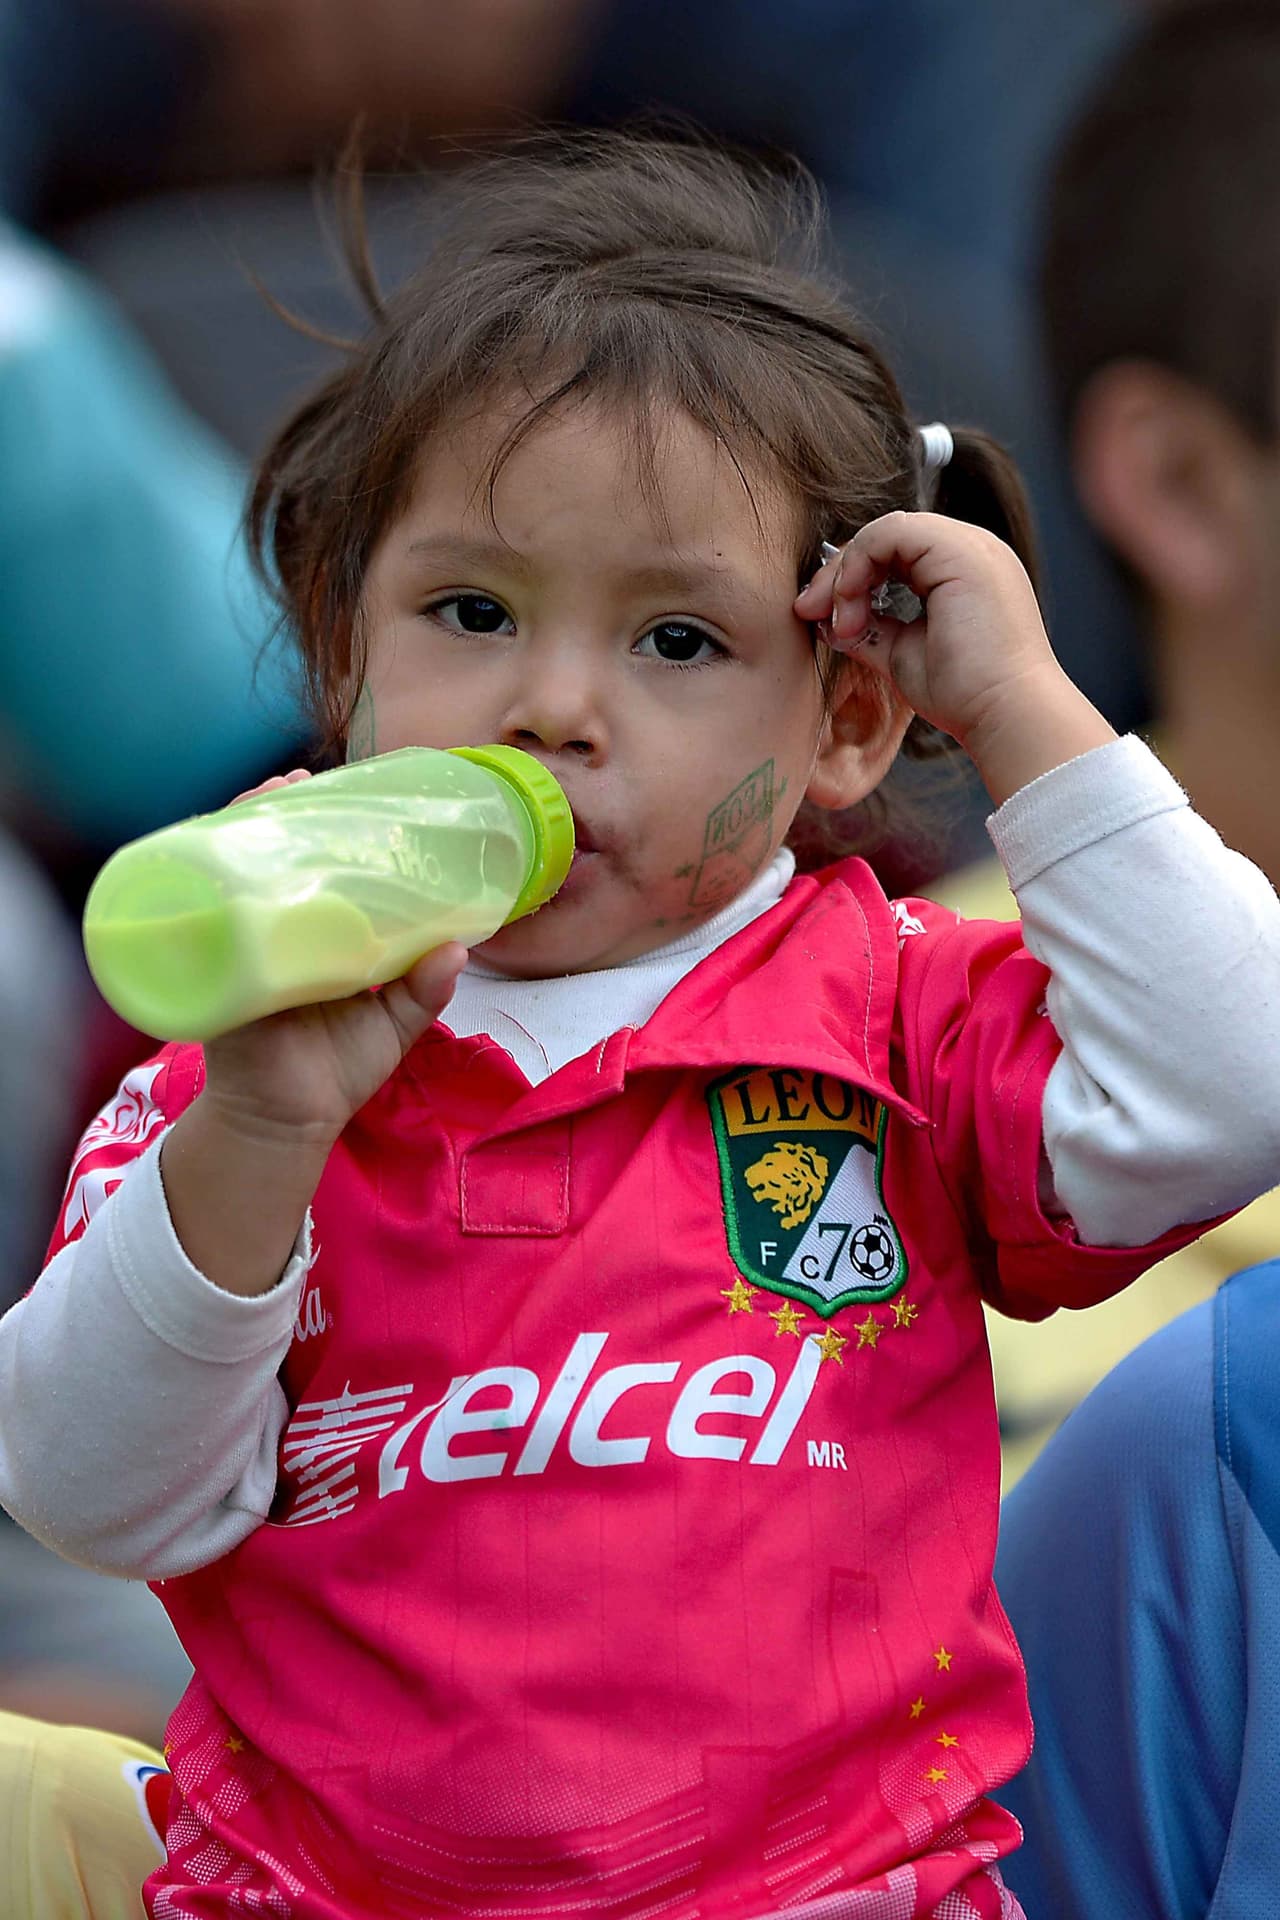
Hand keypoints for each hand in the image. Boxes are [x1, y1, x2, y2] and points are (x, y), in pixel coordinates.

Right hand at [160, 768, 467, 1296]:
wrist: (286, 1127)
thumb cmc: (332, 1073)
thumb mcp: (392, 1023)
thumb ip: (425, 988)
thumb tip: (460, 948)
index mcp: (310, 937)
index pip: (306, 868)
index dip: (314, 827)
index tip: (331, 789)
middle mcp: (269, 933)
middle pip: (261, 858)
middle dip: (271, 812)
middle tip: (296, 781)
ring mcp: (237, 948)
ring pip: (228, 873)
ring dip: (239, 828)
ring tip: (267, 795)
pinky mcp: (217, 972)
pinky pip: (202, 916)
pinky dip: (206, 878)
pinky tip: (215, 845)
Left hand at [794, 512, 1115, 804]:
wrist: (1006, 714)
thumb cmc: (966, 697)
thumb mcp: (902, 655)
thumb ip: (870, 630)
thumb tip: (828, 620)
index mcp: (962, 572)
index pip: (893, 553)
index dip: (851, 578)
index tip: (821, 619)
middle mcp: (972, 550)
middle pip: (885, 537)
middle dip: (839, 573)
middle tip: (809, 611)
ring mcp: (970, 545)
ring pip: (885, 531)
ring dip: (846, 573)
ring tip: (840, 622)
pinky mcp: (960, 551)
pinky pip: (890, 532)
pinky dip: (859, 565)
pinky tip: (852, 610)